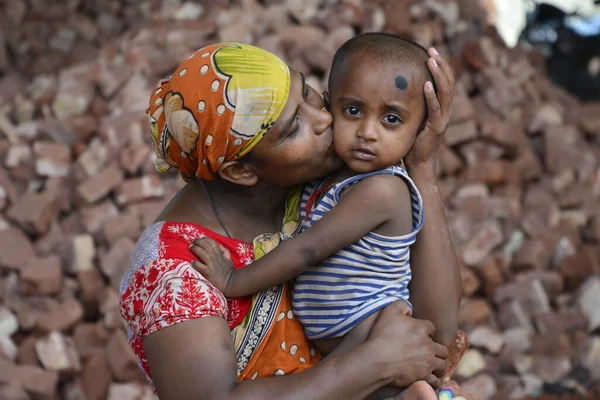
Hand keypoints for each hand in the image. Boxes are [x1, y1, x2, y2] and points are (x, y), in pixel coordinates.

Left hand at [189, 237, 234, 294]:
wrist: (231, 283)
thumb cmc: (229, 272)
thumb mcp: (229, 259)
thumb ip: (224, 251)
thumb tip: (218, 244)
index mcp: (220, 254)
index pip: (213, 243)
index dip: (205, 239)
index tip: (199, 239)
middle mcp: (215, 258)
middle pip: (207, 246)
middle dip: (198, 242)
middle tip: (192, 242)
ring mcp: (212, 265)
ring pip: (203, 254)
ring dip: (196, 249)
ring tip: (190, 247)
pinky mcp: (209, 273)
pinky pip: (202, 267)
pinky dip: (196, 264)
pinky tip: (192, 262)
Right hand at [367, 302, 447, 388]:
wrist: (378, 359)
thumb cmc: (382, 335)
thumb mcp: (389, 312)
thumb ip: (401, 304)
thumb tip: (410, 308)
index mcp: (422, 328)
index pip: (431, 328)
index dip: (427, 331)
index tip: (422, 335)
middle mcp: (429, 345)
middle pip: (442, 348)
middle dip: (438, 350)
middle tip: (430, 352)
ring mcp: (428, 361)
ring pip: (442, 364)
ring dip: (439, 365)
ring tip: (433, 366)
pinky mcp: (424, 376)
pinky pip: (436, 380)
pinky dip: (434, 380)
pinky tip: (430, 379)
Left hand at [404, 47, 454, 173]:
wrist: (418, 164)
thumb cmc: (412, 141)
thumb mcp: (412, 117)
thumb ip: (411, 103)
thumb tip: (394, 87)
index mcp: (440, 107)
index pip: (445, 82)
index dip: (440, 66)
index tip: (431, 51)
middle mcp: (445, 111)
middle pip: (449, 82)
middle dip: (441, 64)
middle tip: (432, 50)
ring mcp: (442, 119)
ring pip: (446, 92)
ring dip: (438, 74)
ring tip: (431, 60)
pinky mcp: (436, 128)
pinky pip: (435, 109)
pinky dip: (431, 95)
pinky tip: (426, 84)